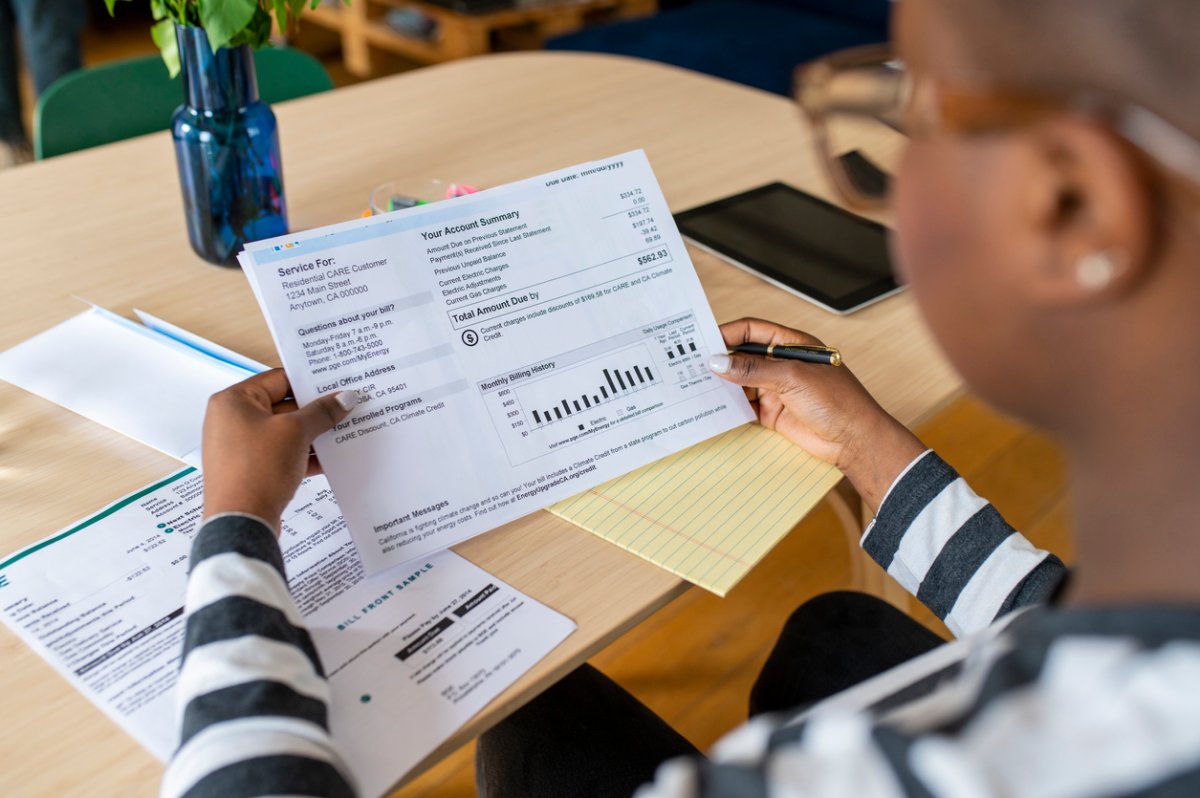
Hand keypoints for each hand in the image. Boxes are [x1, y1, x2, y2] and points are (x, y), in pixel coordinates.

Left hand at [201, 369, 359, 532]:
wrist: (241, 522)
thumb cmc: (256, 471)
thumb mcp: (296, 432)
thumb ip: (322, 412)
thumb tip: (343, 399)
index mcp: (233, 401)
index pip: (278, 379)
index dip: (309, 382)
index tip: (336, 385)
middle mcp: (231, 420)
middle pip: (282, 406)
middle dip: (315, 411)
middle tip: (344, 408)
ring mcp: (239, 446)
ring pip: (283, 432)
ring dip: (312, 434)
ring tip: (343, 431)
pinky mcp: (250, 469)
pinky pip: (281, 453)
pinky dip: (303, 454)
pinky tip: (329, 458)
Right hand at [709, 318, 924, 511]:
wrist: (855, 440)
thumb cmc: (838, 401)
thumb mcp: (792, 377)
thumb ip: (753, 369)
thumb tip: (718, 361)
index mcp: (792, 344)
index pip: (752, 330)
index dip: (727, 333)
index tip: (703, 341)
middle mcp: (782, 363)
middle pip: (743, 355)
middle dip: (720, 360)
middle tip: (691, 364)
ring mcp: (777, 388)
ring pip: (740, 381)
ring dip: (722, 384)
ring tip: (696, 386)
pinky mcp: (773, 412)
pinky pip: (744, 404)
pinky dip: (729, 405)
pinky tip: (713, 405)